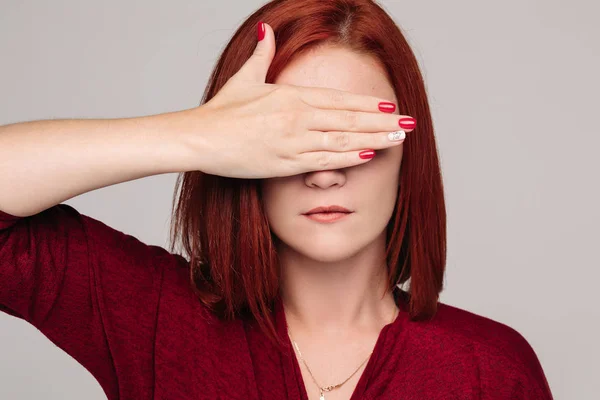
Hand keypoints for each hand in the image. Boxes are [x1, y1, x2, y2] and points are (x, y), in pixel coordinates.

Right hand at [182, 22, 414, 178]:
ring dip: (374, 139)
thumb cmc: (220, 111)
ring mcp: (294, 140)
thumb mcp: (244, 78)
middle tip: (409, 124)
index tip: (389, 106)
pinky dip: (349, 157)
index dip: (366, 104)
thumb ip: (262, 54)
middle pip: (348, 119)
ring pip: (343, 139)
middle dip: (381, 122)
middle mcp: (298, 116)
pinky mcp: (286, 162)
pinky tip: (370, 156)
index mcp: (290, 95)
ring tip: (399, 140)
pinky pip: (324, 160)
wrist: (199, 138)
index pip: (339, 99)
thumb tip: (267, 30)